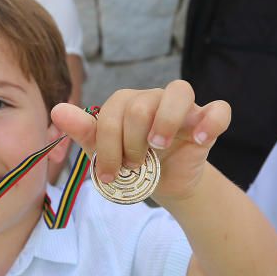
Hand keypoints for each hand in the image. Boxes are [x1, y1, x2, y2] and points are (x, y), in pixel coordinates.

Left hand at [50, 80, 230, 203]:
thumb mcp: (105, 153)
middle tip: (134, 166)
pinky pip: (219, 109)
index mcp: (129, 103)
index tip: (110, 175)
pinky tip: (200, 140)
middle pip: (141, 103)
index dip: (108, 143)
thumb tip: (56, 109)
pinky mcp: (209, 122)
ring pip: (180, 90)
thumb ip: (84, 131)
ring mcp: (185, 108)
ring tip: (157, 148)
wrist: (166, 185)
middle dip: (131, 141)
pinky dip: (211, 121)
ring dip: (165, 121)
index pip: (114, 109)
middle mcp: (156, 98)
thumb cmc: (133, 164)